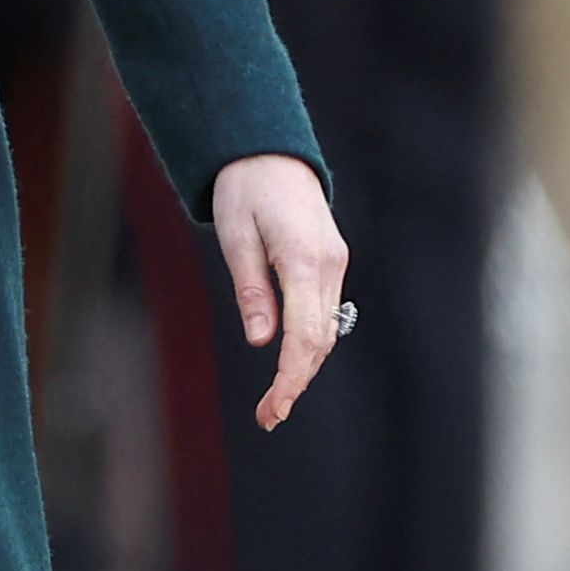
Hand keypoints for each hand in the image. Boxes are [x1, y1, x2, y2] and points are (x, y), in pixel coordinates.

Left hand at [210, 153, 345, 429]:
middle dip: (296, 382)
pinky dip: (310, 343)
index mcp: (303, 259)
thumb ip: (251, 290)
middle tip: (268, 417)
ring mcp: (335, 264)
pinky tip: (290, 364)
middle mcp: (328, 265)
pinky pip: (324, 313)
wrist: (270, 153)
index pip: (304, 335)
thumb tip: (261, 341)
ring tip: (275, 401)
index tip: (274, 408)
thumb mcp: (235, 236)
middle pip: (319, 340)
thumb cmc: (245, 190)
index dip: (290, 378)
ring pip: (326, 331)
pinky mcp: (331, 263)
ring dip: (305, 367)